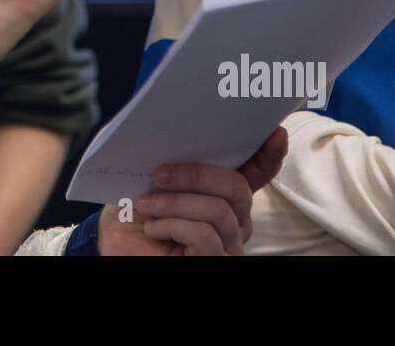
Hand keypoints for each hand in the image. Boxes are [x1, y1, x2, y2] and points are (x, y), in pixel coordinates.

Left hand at [97, 127, 287, 255]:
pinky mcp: (214, 260)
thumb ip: (174, 161)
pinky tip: (154, 229)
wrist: (119, 248)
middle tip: (160, 174)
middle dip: (197, 174)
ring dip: (174, 203)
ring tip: (146, 204)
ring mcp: (228, 246)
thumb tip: (181, 133)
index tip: (275, 133)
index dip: (269, 155)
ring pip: (218, 211)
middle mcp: (235, 224)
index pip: (256, 175)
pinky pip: (203, 234)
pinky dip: (171, 226)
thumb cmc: (134, 217)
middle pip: (237, 188)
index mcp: (224, 199)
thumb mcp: (151, 182)